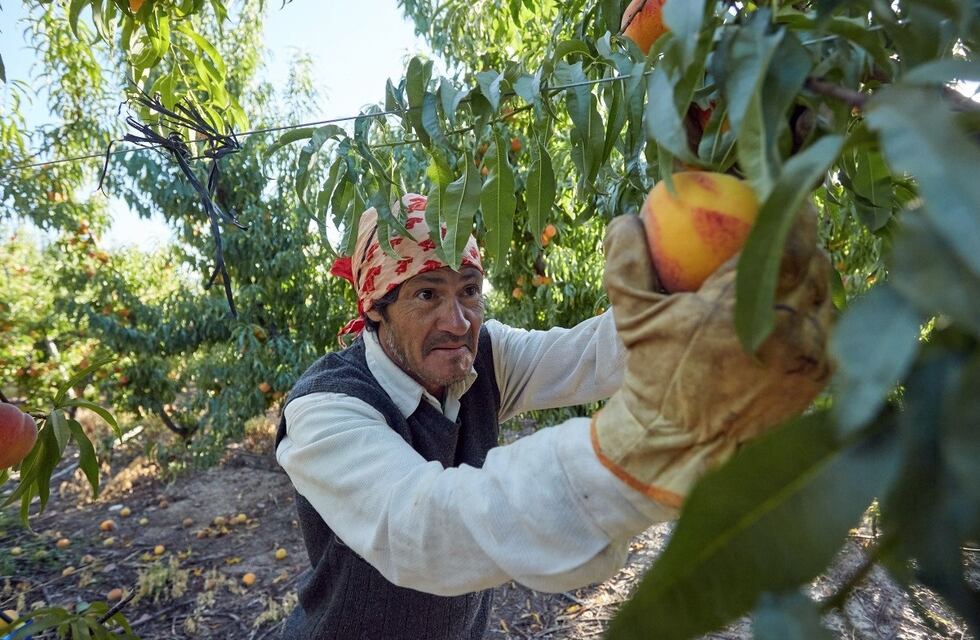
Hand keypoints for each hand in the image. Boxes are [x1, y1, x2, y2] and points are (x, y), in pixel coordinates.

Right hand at [591, 202, 833, 509]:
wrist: (681, 443)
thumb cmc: (654, 373)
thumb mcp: (630, 316)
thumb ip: (626, 260)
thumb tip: (626, 217)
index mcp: (736, 306)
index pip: (782, 241)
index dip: (791, 210)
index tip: (783, 192)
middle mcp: (782, 328)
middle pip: (814, 263)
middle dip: (806, 239)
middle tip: (789, 225)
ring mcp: (807, 355)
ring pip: (825, 295)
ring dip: (812, 275)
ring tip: (793, 265)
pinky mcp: (819, 378)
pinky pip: (828, 329)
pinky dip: (816, 312)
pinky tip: (796, 307)